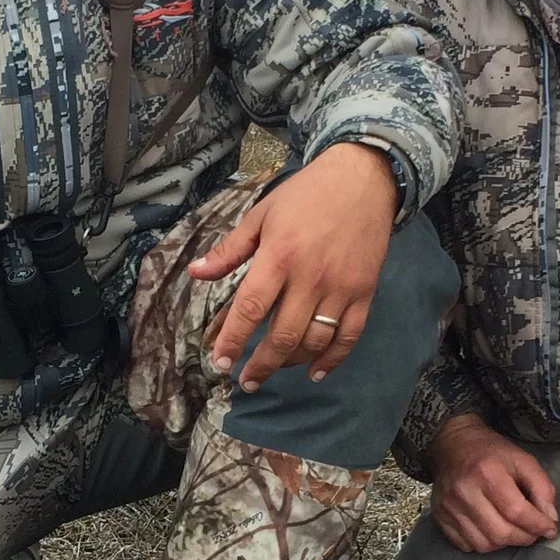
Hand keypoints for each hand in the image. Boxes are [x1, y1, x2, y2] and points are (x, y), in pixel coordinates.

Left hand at [187, 141, 396, 389]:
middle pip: (283, 335)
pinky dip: (332, 359)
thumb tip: (195, 273)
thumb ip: (230, 250)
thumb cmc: (306, 195)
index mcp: (279, 256)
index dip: (233, 340)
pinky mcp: (364, 291)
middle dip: (261, 365)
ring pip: (315, 340)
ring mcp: (341, 287)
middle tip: (246, 381)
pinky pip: (349, 336)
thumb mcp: (261, 214)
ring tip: (273, 369)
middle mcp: (310, 277)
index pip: (251, 308)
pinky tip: (315, 372)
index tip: (220, 363)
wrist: (363, 179)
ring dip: (291, 363)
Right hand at [428, 414, 559, 552]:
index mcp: (488, 472)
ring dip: (504, 543)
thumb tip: (550, 519)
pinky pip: (466, 545)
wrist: (452, 445)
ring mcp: (449, 507)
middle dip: (524, 538)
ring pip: (484, 545)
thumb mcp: (524, 460)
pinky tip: (491, 529)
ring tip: (512, 530)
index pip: (517, 511)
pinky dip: (483, 543)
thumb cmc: (491, 453)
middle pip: (500, 533)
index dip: (538, 525)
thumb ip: (543, 488)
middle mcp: (464, 492)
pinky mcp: (440, 517)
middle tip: (533, 532)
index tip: (549, 529)